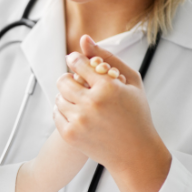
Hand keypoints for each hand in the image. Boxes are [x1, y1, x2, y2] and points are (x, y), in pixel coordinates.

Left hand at [54, 35, 171, 191]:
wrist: (134, 152)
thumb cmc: (136, 114)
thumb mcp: (131, 81)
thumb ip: (108, 57)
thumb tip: (84, 39)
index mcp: (108, 87)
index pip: (77, 64)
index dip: (75, 61)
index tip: (75, 61)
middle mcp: (91, 104)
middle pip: (63, 80)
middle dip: (68, 79)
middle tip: (76, 83)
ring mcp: (79, 121)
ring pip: (58, 98)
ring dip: (66, 96)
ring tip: (80, 100)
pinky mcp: (70, 135)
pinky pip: (56, 115)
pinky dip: (64, 112)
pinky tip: (77, 113)